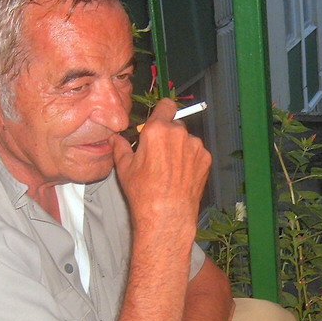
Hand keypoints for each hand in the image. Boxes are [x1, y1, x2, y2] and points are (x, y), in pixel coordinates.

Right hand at [113, 98, 210, 235]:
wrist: (168, 215)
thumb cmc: (144, 193)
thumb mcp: (125, 168)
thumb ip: (120, 147)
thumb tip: (115, 138)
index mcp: (157, 130)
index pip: (166, 105)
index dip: (162, 112)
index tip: (159, 120)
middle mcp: (179, 133)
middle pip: (175, 125)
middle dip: (168, 135)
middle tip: (159, 153)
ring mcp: (195, 146)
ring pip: (187, 140)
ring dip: (180, 148)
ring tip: (170, 169)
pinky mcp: (205, 159)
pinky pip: (197, 153)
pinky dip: (190, 159)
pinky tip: (181, 175)